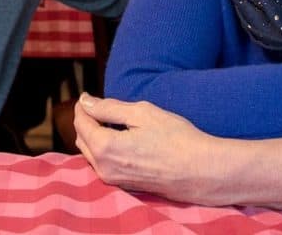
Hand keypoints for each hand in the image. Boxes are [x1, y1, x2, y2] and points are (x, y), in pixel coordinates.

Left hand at [73, 93, 224, 204]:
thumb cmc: (175, 138)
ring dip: (93, 135)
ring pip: (90, 153)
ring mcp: (112, 180)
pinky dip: (102, 149)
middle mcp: (103, 167)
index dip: (82, 106)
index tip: (88, 95)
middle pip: (81, 139)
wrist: (200, 171)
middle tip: (98, 105)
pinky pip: (102, 164)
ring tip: (108, 120)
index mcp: (105, 147)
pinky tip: (118, 139)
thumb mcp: (142, 113)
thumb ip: (109, 107)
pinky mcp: (123, 185)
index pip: (81, 122)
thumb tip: (85, 101)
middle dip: (85, 120)